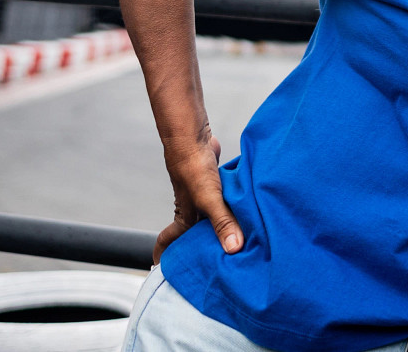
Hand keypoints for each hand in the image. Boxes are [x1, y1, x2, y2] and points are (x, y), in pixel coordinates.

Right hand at [154, 131, 241, 260]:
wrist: (193, 138)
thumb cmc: (194, 169)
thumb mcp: (210, 199)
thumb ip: (222, 223)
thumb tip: (233, 249)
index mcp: (186, 217)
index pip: (170, 239)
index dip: (165, 254)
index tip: (160, 269)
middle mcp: (193, 207)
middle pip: (193, 231)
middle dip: (199, 245)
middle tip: (211, 260)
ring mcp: (204, 194)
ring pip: (211, 215)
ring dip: (219, 224)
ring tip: (234, 237)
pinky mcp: (216, 181)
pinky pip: (224, 198)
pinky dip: (233, 205)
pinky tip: (247, 209)